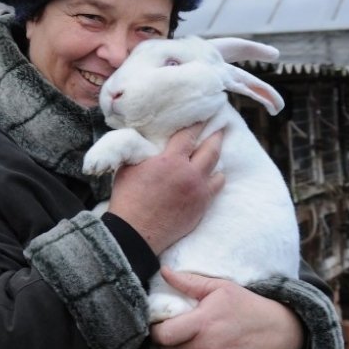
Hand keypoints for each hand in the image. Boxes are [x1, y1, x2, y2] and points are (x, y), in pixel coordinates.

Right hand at [106, 124, 224, 253]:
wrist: (135, 233)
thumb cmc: (128, 199)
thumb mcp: (128, 168)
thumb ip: (142, 153)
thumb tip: (145, 142)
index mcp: (170, 161)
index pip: (189, 135)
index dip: (197, 124)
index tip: (203, 116)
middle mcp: (189, 174)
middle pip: (211, 149)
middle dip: (216, 136)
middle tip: (221, 128)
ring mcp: (198, 191)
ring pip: (217, 169)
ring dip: (216, 159)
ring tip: (216, 153)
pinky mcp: (202, 207)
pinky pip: (216, 188)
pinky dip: (215, 179)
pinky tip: (214, 176)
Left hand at [149, 268, 304, 348]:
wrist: (279, 334)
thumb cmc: (247, 307)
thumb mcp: (220, 288)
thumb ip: (188, 282)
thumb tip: (163, 271)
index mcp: (203, 324)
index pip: (164, 336)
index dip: (156, 331)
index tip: (159, 325)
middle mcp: (207, 348)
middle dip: (165, 344)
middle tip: (171, 334)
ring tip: (183, 345)